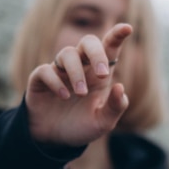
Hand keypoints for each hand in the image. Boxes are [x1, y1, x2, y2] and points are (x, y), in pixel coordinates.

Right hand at [25, 23, 131, 146]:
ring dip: (77, 73)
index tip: (128, 28)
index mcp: (98, 73)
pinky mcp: (40, 79)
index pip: (109, 48)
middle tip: (103, 74)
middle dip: (97, 53)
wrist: (54, 140)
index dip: (117, 35)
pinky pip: (46, 70)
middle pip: (88, 42)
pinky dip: (56, 82)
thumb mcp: (103, 123)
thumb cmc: (81, 126)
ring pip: (67, 53)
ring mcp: (59, 71)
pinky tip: (63, 96)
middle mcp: (80, 67)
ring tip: (80, 94)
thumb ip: (115, 107)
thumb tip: (120, 86)